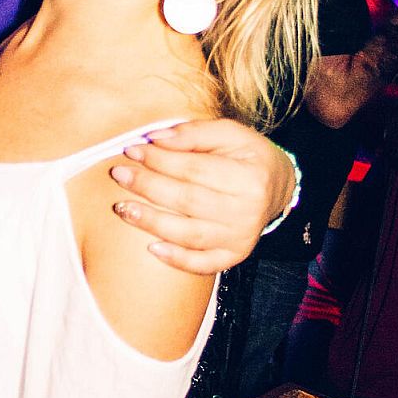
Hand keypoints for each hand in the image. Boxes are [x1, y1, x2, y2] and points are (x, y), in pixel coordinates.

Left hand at [109, 119, 295, 274]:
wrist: (279, 188)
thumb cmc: (248, 156)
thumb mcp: (229, 133)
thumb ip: (193, 133)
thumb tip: (154, 138)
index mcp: (248, 177)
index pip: (194, 169)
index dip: (159, 160)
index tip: (132, 150)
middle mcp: (247, 212)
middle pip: (187, 201)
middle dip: (148, 187)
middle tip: (118, 174)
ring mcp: (241, 238)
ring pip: (189, 234)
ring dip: (152, 223)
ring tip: (122, 209)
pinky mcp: (234, 255)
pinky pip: (202, 263)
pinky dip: (177, 259)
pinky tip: (152, 248)